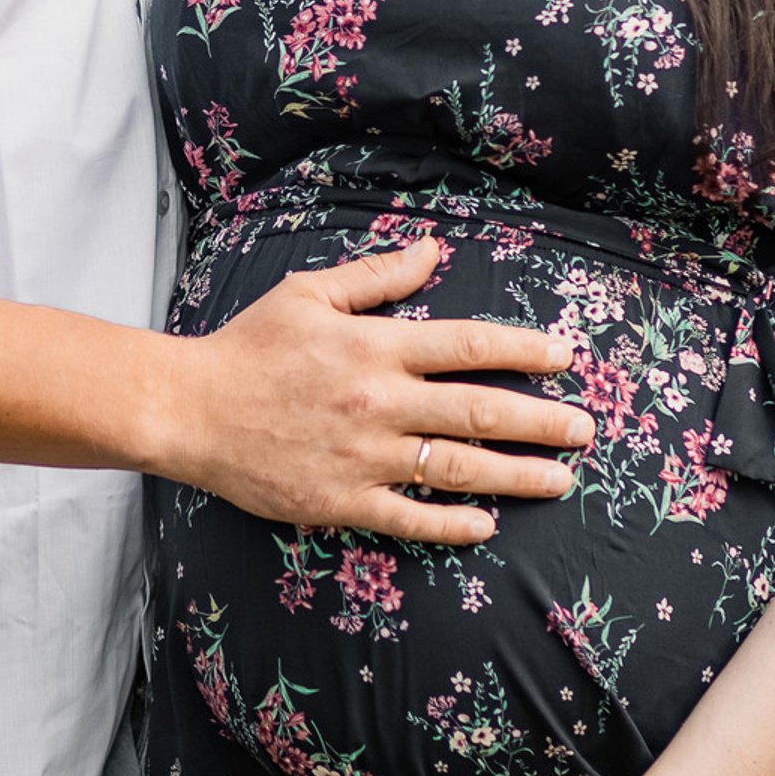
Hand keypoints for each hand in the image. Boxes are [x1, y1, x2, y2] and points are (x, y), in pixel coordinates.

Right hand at [174, 240, 593, 548]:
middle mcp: (380, 401)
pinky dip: (452, 523)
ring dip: (516, 474)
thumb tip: (432, 252)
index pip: (469, 344)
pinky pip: (410, 517)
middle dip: (541, 421)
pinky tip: (486, 524)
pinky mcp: (342, 500)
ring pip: (459, 468)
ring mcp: (364, 456)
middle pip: (480, 410)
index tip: (565, 358)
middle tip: (585, 429)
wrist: (189, 409)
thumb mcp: (310, 293)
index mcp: (376, 345)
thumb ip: (378, 276)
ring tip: (559, 479)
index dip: (524, 350)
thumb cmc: (249, 346)